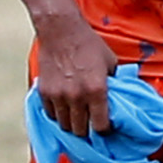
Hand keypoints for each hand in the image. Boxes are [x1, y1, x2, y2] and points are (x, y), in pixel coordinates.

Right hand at [30, 9, 115, 138]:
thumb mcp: (110, 62)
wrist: (61, 31)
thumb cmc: (89, 44)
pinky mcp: (44, 92)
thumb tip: (119, 97)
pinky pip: (50, 114)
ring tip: (76, 118)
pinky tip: (63, 109)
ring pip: (64, 125)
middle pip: (80, 130)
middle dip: (87, 131)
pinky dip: (57, 114)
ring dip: (71, 124)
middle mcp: (76, 97)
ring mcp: (58, 96)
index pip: (100, 126)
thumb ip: (114, 82)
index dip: (104, 131)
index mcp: (97, 90)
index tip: (105, 127)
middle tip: (90, 125)